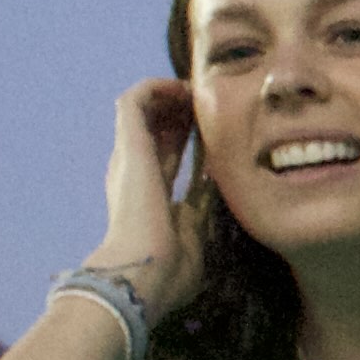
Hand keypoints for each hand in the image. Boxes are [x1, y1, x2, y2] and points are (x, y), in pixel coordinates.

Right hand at [93, 78, 206, 309]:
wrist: (147, 271)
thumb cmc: (173, 267)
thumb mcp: (200, 232)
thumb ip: (208, 210)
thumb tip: (231, 192)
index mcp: (152, 193)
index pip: (170, 155)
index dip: (192, 137)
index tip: (220, 127)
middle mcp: (136, 172)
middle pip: (157, 129)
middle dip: (183, 111)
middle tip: (213, 101)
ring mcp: (129, 157)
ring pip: (143, 109)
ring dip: (170, 94)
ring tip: (199, 89)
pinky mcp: (128, 144)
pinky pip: (133, 101)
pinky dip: (156, 88)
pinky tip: (183, 88)